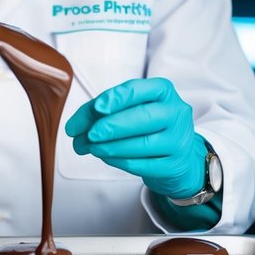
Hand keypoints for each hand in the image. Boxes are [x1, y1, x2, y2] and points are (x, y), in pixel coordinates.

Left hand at [64, 76, 207, 199]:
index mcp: (163, 91)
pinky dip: (120, 161)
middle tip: (90, 134)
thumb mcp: (129, 109)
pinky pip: (144, 164)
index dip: (116, 98)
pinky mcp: (174, 165)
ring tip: (92, 148)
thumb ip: (102, 112)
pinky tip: (106, 157)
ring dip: (112, 147)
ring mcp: (179, 140)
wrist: (176, 155)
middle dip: (113, 126)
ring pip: (143, 143)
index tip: (96, 107)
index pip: (139, 89)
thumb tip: (76, 126)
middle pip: (144, 117)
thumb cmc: (148, 125)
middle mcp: (175, 113)